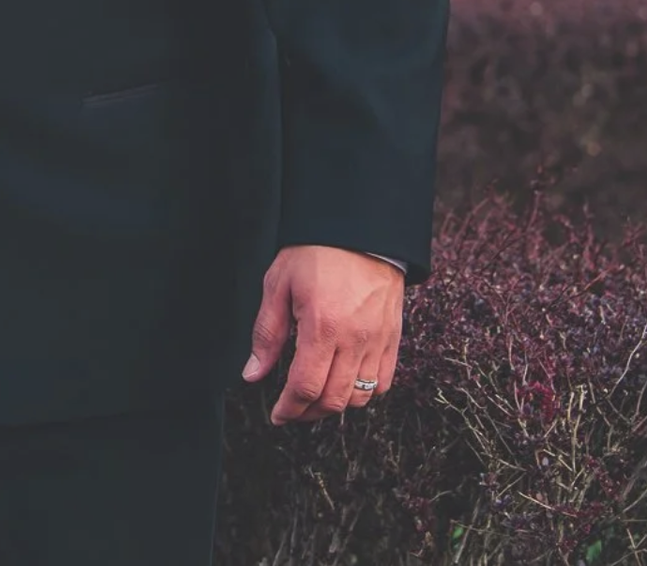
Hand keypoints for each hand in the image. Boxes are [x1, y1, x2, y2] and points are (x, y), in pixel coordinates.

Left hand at [241, 244, 403, 423]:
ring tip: (315, 398)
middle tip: (291, 410)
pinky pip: (383, 382)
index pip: (305, 387)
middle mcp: (354, 340)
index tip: (277, 415)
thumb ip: (266, 334)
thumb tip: (253, 374)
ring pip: (360, 397)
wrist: (361, 231)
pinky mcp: (393, 338)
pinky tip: (345, 384)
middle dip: (308, 413)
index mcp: (322, 327)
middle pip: (333, 400)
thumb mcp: (278, 285)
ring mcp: (378, 341)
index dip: (288, 409)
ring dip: (335, 405)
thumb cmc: (315, 253)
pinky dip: (365, 393)